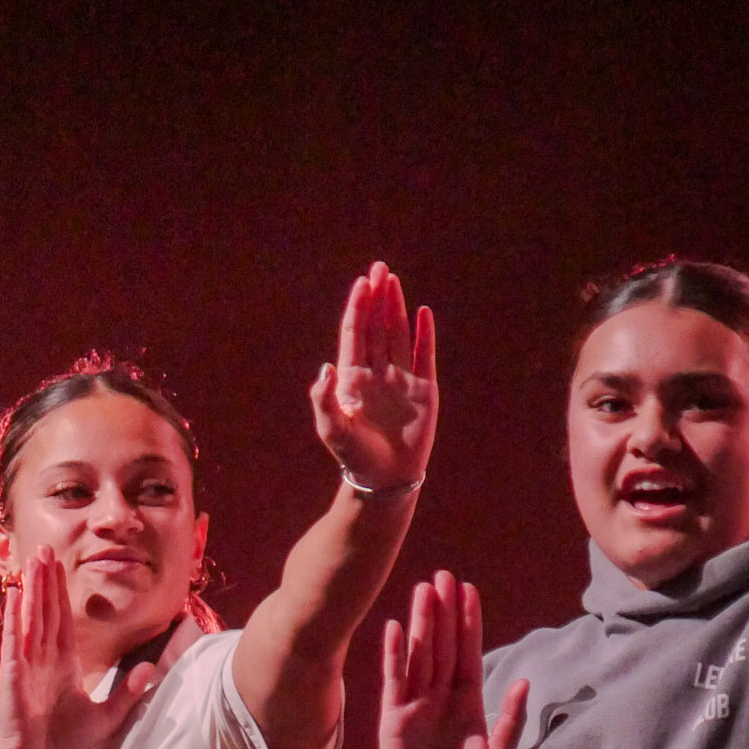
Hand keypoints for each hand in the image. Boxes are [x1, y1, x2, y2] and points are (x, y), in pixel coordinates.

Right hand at [0, 549, 156, 748]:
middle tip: (44, 548)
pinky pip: (15, 640)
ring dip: (31, 588)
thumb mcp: (107, 716)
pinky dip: (15, 617)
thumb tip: (151, 668)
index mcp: (62, 664)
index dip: (61, 592)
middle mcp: (43, 658)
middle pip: (46, 610)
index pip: (62, 619)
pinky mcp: (14, 673)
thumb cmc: (63, 741)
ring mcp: (27, 663)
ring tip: (32, 560)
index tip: (60, 566)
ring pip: (31, 617)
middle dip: (45, 579)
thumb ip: (128, 692)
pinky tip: (14, 594)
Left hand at [310, 262, 437, 493]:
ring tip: (393, 281)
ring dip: (396, 308)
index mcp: (352, 378)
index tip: (361, 284)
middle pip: (376, 327)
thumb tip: (325, 367)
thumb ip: (322, 399)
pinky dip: (425, 334)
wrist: (384, 479)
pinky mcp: (424, 389)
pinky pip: (425, 355)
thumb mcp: (332, 429)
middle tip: (378, 269)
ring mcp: (401, 379)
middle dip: (377, 298)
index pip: (354, 334)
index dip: (357, 308)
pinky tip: (423, 313)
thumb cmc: (354, 456)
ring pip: (398, 335)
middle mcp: (376, 373)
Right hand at [379, 572, 528, 748]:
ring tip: (422, 590)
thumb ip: (509, 720)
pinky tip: (396, 628)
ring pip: (420, 654)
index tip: (469, 590)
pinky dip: (395, 654)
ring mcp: (416, 704)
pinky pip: (394, 679)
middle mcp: (441, 695)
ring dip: (422, 623)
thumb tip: (524, 683)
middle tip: (443, 575)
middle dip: (444, 610)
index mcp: (468, 700)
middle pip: (443, 644)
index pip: (468, 651)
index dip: (469, 621)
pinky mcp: (393, 717)